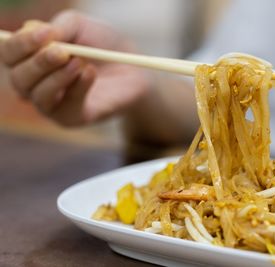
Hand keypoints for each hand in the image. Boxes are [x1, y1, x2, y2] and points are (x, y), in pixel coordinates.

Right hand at [0, 10, 150, 125]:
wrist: (134, 67)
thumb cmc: (102, 45)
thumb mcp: (81, 26)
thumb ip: (60, 27)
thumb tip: (39, 32)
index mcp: (31, 59)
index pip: (10, 54)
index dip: (21, 44)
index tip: (45, 33)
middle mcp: (36, 85)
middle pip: (19, 79)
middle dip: (38, 63)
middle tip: (62, 52)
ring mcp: (53, 104)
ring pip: (39, 96)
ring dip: (58, 78)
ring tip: (80, 62)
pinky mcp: (73, 118)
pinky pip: (67, 107)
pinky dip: (77, 88)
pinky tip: (90, 73)